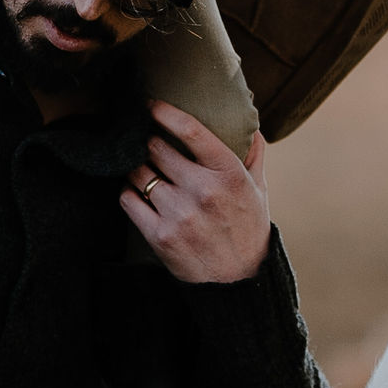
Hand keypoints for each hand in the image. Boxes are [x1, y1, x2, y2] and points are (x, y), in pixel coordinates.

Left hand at [117, 101, 271, 285]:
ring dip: (137, 169)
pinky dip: (129, 193)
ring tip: (144, 171)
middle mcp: (203, 190)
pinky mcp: (159, 235)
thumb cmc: (248, 229)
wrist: (238, 282)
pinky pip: (128, 199)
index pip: (190, 130)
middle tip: (147, 144)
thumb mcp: (259, 190)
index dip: (165, 112)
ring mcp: (179, 213)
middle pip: (155, 148)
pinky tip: (138, 193)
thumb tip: (252, 126)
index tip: (151, 105)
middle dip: (148, 143)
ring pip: (139, 173)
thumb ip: (254, 155)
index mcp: (228, 173)